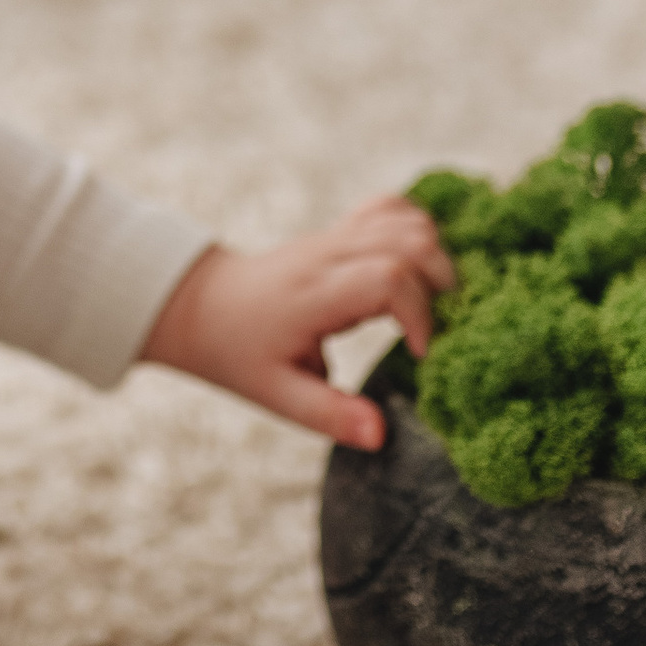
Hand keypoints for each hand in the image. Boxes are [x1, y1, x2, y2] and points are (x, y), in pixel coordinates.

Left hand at [141, 201, 452, 448]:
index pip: (388, 278)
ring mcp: (335, 236)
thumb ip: (331, 415)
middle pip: (410, 241)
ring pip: (407, 219)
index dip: (420, 314)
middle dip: (442, 284)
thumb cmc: (239, 353)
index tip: (422, 353)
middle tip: (440, 328)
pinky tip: (418, 271)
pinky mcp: (340, 230)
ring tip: (434, 304)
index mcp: (315, 295)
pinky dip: (419, 232)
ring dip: (436, 258)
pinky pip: (392, 209)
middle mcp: (329, 255)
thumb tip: (381, 435)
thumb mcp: (278, 395)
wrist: (203, 307)